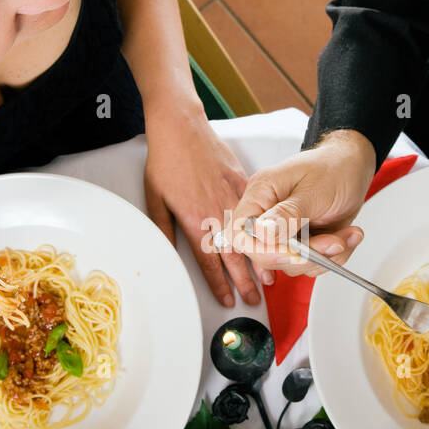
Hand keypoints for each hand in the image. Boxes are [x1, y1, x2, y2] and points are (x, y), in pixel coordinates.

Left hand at [143, 104, 258, 307]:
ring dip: (260, 260)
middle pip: (234, 256)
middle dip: (245, 282)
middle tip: (254, 301)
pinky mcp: (242, 183)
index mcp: (195, 220)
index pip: (210, 263)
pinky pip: (257, 211)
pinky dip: (267, 229)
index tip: (228, 300)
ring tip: (268, 279)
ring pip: (251, 237)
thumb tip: (168, 253)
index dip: (220, 285)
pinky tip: (274, 240)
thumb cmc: (166, 160)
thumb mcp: (154, 199)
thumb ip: (163, 230)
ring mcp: (232, 197)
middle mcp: (217, 212)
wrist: (181, 127)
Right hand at [227, 129, 375, 283]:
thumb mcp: (314, 189)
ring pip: (292, 263)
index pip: (242, 234)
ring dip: (324, 256)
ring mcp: (285, 231)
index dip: (263, 251)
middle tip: (333, 242)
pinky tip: (345, 237)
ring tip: (344, 236)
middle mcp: (268, 215)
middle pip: (267, 255)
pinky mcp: (302, 242)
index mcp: (261, 194)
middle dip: (304, 255)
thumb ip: (288, 214)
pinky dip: (333, 256)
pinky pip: (311, 263)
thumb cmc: (333, 166)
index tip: (294, 253)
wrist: (354, 166)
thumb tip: (262, 232)